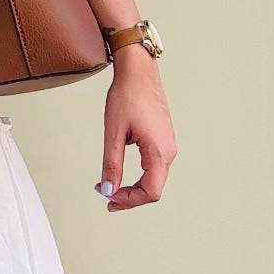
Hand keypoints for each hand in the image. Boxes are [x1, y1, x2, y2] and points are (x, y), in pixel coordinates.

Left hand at [97, 49, 176, 210]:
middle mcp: (168, 152)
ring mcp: (168, 146)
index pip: (150, 192)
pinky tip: (121, 173)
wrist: (139, 72)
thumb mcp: (113, 132)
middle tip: (104, 195)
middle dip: (129, 197)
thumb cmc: (127, 96)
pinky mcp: (163, 140)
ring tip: (110, 187)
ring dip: (133, 187)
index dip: (129, 201)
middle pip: (153, 189)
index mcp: (159, 152)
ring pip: (154, 179)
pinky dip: (139, 176)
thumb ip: (111, 164)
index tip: (108, 199)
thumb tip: (108, 190)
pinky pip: (154, 167)